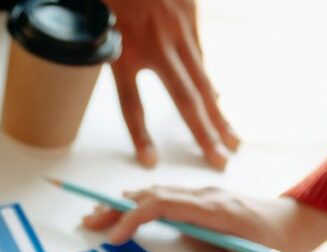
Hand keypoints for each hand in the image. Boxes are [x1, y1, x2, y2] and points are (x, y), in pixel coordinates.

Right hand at [83, 186, 326, 251]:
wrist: (300, 220)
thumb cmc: (280, 245)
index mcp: (214, 211)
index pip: (163, 205)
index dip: (135, 218)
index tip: (115, 238)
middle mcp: (205, 197)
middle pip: (151, 195)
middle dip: (116, 208)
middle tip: (88, 222)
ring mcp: (202, 196)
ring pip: (155, 193)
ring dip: (123, 204)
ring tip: (95, 218)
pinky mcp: (201, 201)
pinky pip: (163, 198)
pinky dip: (138, 205)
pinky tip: (123, 213)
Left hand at [107, 0, 238, 168]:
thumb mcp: (94, 19)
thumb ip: (103, 46)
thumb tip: (106, 65)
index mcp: (124, 48)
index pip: (132, 103)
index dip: (140, 135)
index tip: (151, 162)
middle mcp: (156, 44)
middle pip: (184, 99)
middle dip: (205, 133)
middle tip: (223, 161)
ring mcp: (178, 29)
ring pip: (202, 80)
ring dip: (218, 114)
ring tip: (232, 141)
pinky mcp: (191, 14)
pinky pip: (200, 56)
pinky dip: (208, 83)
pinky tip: (218, 103)